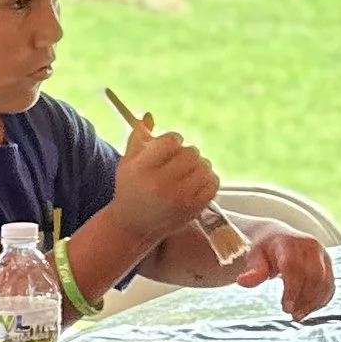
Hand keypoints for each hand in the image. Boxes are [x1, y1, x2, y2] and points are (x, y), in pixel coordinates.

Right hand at [113, 123, 221, 249]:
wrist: (133, 226)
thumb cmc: (130, 190)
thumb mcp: (127, 163)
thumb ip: (137, 138)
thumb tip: (148, 115)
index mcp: (142, 169)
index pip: (172, 141)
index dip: (172, 141)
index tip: (168, 150)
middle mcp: (160, 183)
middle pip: (191, 152)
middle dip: (186, 154)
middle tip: (178, 163)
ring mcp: (179, 198)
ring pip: (204, 165)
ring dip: (199, 166)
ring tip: (186, 174)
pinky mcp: (193, 208)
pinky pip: (213, 182)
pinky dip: (208, 179)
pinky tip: (195, 183)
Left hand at [233, 226, 334, 319]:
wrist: (278, 237)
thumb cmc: (263, 249)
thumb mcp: (254, 256)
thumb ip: (253, 270)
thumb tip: (242, 281)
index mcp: (290, 242)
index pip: (294, 267)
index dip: (292, 289)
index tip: (286, 308)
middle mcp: (310, 247)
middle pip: (314, 276)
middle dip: (304, 298)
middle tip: (291, 314)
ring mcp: (322, 256)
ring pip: (324, 282)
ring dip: (313, 302)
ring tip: (297, 315)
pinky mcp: (328, 266)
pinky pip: (329, 286)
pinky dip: (320, 301)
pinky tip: (307, 310)